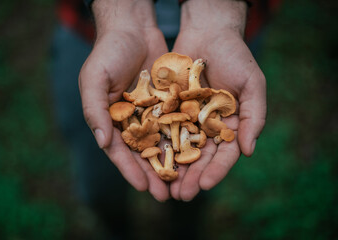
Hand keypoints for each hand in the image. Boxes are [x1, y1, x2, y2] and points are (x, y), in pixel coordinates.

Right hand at [79, 0, 169, 200]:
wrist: (132, 28)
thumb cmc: (108, 52)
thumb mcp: (95, 79)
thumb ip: (96, 111)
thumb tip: (103, 144)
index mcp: (110, 120)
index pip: (119, 151)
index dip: (130, 170)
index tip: (142, 187)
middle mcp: (130, 120)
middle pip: (143, 153)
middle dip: (153, 174)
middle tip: (166, 196)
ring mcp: (150, 113)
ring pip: (162, 143)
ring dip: (171, 163)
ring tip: (181, 183)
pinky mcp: (167, 103)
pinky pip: (176, 124)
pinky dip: (183, 139)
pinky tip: (194, 154)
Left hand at [170, 0, 265, 200]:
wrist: (208, 31)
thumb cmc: (235, 55)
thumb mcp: (252, 84)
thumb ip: (254, 117)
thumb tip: (249, 151)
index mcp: (230, 124)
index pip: (224, 154)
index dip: (216, 170)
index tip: (204, 185)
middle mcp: (208, 125)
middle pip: (199, 156)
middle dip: (191, 176)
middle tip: (180, 195)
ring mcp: (188, 117)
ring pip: (179, 147)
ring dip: (172, 167)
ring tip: (164, 186)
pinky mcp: (170, 107)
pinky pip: (163, 127)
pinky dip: (158, 143)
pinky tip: (150, 159)